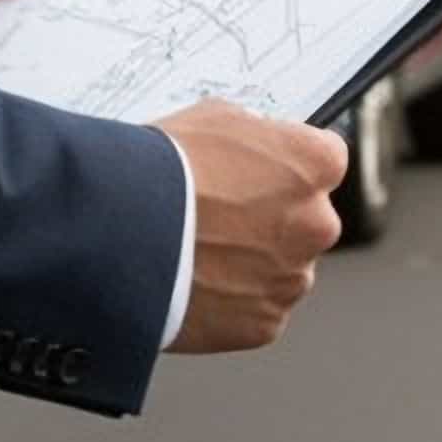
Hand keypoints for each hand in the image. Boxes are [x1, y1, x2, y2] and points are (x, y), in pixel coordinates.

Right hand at [155, 98, 344, 353]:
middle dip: (272, 220)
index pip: (322, 162)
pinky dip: (232, 303)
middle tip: (221, 220)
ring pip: (282, 270)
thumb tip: (256, 142)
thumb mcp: (214, 117)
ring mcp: (292, 277)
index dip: (285, 167)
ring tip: (199, 255)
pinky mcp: (264, 323)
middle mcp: (318, 223)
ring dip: (253, 264)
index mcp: (316, 164)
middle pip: (306, 221)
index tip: (260, 175)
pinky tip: (196, 286)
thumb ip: (252, 133)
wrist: (119, 234)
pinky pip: (256, 310)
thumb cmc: (162, 170)